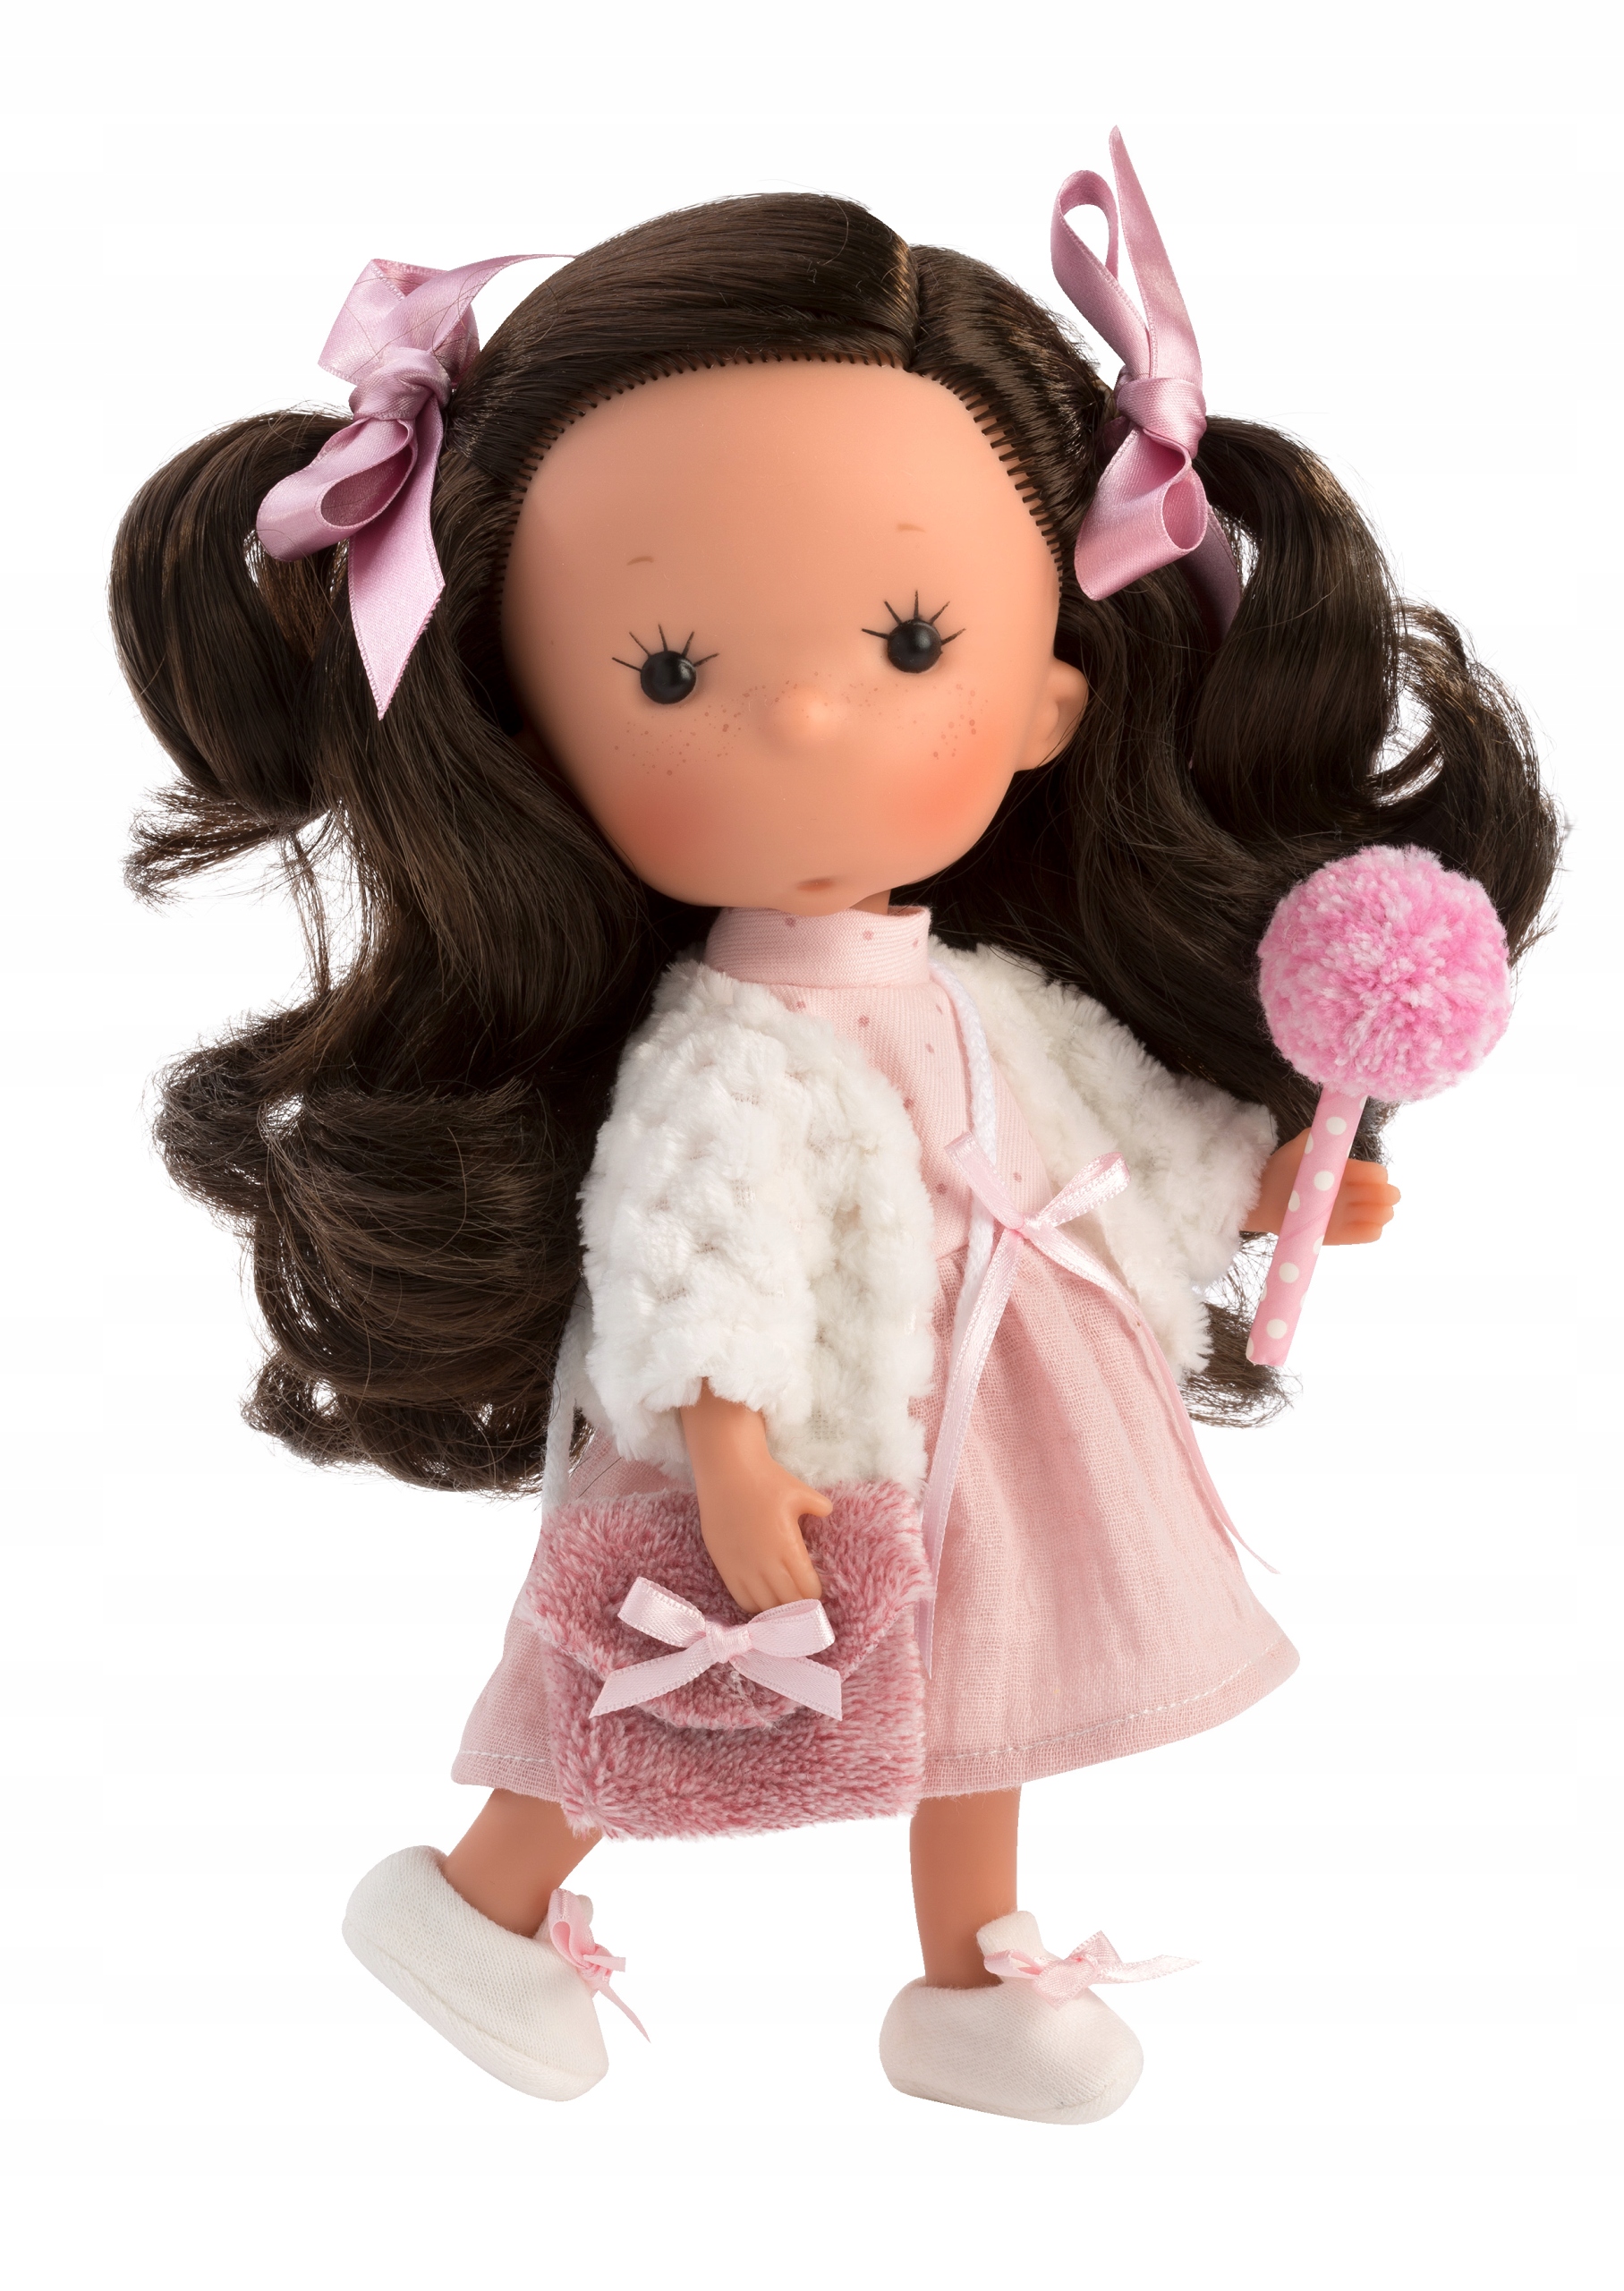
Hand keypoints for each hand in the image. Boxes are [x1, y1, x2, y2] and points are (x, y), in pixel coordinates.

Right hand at [679, 1383, 829, 1614]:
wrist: (726, 1470)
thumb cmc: (766, 1479)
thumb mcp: (800, 1492)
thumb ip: (819, 1507)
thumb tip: (828, 1513)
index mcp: (787, 1548)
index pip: (807, 1591)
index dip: (815, 1597)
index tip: (819, 1593)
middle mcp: (764, 1563)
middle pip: (787, 1604)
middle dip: (799, 1607)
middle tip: (805, 1604)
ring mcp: (741, 1567)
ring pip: (763, 1606)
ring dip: (776, 1609)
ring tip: (784, 1603)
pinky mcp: (724, 1565)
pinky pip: (741, 1598)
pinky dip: (755, 1604)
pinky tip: (763, 1597)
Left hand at [1245, 1130, 1401, 1243]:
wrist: (1262, 1196)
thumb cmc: (1283, 1168)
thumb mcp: (1301, 1147)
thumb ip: (1319, 1137)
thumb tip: (1335, 1126)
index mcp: (1347, 1171)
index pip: (1375, 1173)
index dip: (1379, 1176)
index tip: (1377, 1177)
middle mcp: (1351, 1192)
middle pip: (1383, 1195)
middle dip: (1386, 1195)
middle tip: (1385, 1197)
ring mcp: (1346, 1213)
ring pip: (1378, 1215)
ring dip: (1381, 1214)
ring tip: (1378, 1212)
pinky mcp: (1337, 1234)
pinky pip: (1364, 1235)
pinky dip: (1371, 1231)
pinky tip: (1371, 1226)